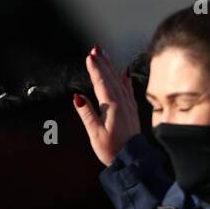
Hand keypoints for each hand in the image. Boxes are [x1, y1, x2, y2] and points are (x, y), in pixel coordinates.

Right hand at [74, 46, 142, 166]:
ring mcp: (128, 105)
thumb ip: (87, 114)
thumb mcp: (95, 133)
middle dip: (103, 63)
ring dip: (112, 67)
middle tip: (96, 49)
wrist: (132, 159)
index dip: (95, 68)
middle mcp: (122, 102)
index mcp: (112, 106)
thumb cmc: (112, 149)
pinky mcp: (131, 110)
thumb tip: (77, 97)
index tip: (89, 56)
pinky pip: (127, 89)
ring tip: (105, 56)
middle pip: (111, 77)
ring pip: (119, 81)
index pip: (101, 82)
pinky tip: (124, 73)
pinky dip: (124, 79)